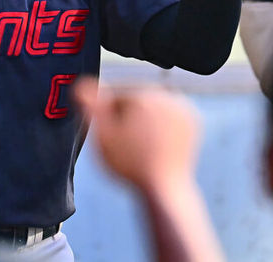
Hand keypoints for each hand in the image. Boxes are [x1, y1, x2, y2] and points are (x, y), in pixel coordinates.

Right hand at [74, 78, 200, 192]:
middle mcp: (165, 96)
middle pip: (136, 97)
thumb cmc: (129, 165)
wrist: (164, 188)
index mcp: (142, 96)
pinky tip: (155, 141)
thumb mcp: (103, 137)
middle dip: (129, 115)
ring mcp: (181, 107)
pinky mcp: (192, 118)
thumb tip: (80, 85)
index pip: (115, 96)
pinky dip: (162, 123)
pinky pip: (169, 113)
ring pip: (153, 105)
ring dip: (145, 118)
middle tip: (127, 143)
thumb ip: (92, 107)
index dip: (109, 116)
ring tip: (141, 143)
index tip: (113, 137)